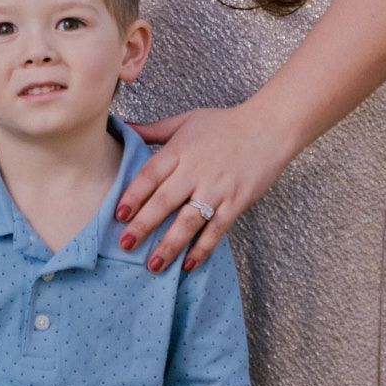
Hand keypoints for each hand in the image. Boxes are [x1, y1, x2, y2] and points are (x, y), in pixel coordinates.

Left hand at [115, 102, 289, 272]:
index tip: (118, 215)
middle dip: (143, 225)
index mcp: (180, 149)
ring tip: (153, 264)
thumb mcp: (185, 121)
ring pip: (189, 221)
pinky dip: (202, 248)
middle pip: (165, 201)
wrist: (267, 129)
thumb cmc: (223, 124)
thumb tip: (122, 127)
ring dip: (169, 244)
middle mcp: (196, 170)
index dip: (133, 196)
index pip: (150, 175)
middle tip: (124, 245)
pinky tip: (188, 264)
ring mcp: (217, 189)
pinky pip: (216, 230)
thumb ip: (153, 130)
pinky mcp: (235, 203)